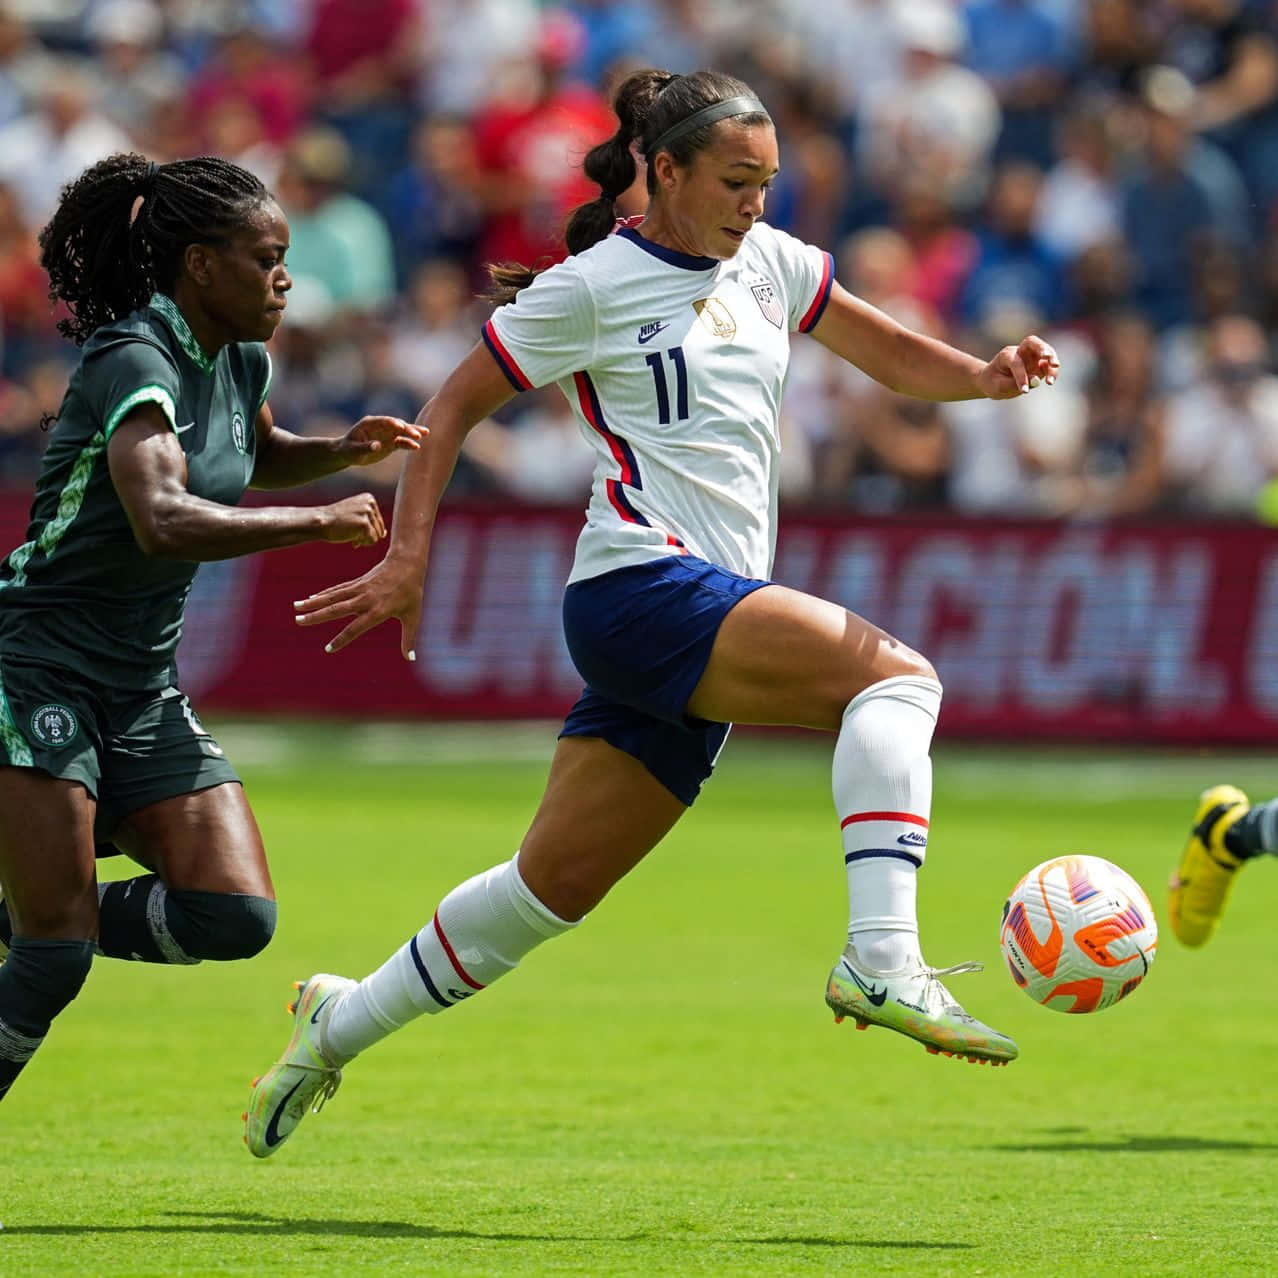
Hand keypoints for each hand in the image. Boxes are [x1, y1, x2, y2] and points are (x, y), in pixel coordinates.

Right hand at [294, 554, 423, 658]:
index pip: (356, 628)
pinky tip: (310, 598)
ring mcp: (359, 589)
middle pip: (337, 609)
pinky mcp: (357, 581)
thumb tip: (410, 658)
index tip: (328, 649)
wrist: (407, 564)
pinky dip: (323, 594)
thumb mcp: (413, 616)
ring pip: (333, 597)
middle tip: (298, 621)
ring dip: (314, 602)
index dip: (342, 639)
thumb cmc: (412, 592)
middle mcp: (365, 600)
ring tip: (296, 607)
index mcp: (378, 611)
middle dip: (316, 616)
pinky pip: (338, 589)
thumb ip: (409, 638)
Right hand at [318, 493, 386, 546]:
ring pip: (377, 536)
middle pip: (380, 529)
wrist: (320, 522)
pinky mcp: (364, 524)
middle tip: (350, 532)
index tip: (353, 526)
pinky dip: (362, 543)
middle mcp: (370, 503)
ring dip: (364, 539)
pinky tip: (351, 538)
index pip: (379, 522)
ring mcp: (367, 513)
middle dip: (366, 535)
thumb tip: (384, 533)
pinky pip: (372, 541)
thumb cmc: (337, 521)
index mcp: (369, 498)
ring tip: (350, 533)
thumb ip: (371, 522)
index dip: (367, 529)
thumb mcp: (356, 516)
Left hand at [341, 415, 424, 465]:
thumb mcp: (354, 450)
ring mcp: (387, 434)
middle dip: (407, 429)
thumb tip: (377, 446)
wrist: (349, 454)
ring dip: (413, 432)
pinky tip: (417, 447)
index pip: (384, 421)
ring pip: (402, 432)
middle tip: (418, 435)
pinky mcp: (391, 442)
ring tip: (425, 433)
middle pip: (396, 425)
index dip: (393, 423)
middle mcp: (381, 426)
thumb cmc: (349, 450)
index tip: (401, 427)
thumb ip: (365, 447)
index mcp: (370, 423)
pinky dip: (409, 444)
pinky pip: (402, 442)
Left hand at [977, 335, 1060, 399]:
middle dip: (1041, 347)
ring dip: (1051, 359)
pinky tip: (1050, 380)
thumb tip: (1037, 380)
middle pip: (1032, 342)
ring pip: (1045, 350)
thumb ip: (1015, 383)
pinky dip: (1052, 371)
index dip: (1021, 376)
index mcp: (1006, 355)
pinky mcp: (1038, 364)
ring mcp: (1030, 357)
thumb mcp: (998, 386)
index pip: (1016, 362)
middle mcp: (1019, 352)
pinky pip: (1049, 364)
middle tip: (1047, 356)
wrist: (992, 382)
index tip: (1024, 391)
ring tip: (1054, 370)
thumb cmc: (993, 382)